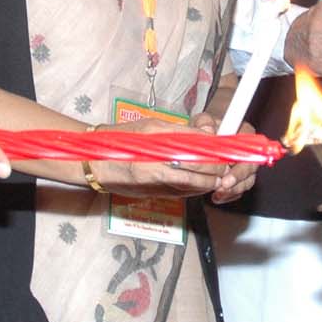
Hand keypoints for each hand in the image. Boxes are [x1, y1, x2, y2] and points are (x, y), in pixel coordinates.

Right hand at [88, 115, 253, 201]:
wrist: (95, 164)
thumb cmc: (121, 141)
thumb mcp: (150, 126)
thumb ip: (179, 131)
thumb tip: (205, 135)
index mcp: (158, 145)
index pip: (197, 148)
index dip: (214, 150)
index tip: (224, 148)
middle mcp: (159, 166)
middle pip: (200, 168)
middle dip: (217, 167)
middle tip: (226, 161)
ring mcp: (159, 183)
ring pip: (195, 184)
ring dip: (210, 179)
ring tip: (218, 172)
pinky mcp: (157, 194)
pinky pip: (184, 193)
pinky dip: (197, 187)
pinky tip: (202, 181)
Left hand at [192, 110, 257, 204]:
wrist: (204, 137)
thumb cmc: (206, 127)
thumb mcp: (202, 120)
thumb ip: (204, 122)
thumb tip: (208, 130)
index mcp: (244, 133)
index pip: (252, 145)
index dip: (243, 156)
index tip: (231, 164)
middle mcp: (248, 151)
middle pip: (251, 166)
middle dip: (238, 178)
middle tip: (225, 185)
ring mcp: (244, 166)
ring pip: (247, 181)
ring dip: (233, 189)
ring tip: (218, 193)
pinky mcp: (239, 179)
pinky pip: (239, 190)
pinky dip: (229, 195)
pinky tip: (217, 196)